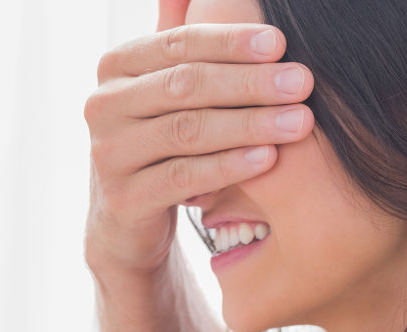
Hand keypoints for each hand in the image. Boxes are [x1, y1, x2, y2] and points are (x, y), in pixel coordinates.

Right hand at [82, 0, 314, 275]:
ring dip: (250, 124)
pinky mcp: (123, 199)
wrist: (127, 218)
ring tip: (299, 121)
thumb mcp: (164, 86)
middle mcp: (104, 104)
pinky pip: (184, 177)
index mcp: (116, 66)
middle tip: (302, 82)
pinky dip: (230, 166)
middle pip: (186, 86)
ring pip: (188, 131)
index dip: (231, 42)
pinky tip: (268, 158)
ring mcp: (109, 153)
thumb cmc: (160, 141)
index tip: (280, 43)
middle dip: (250, 83)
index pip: (179, 44)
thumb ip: (180, 38)